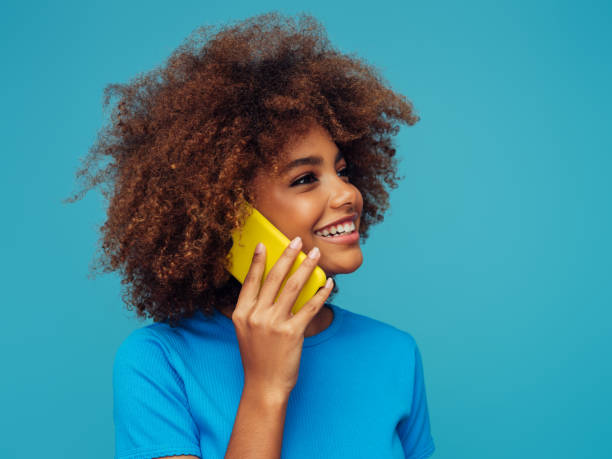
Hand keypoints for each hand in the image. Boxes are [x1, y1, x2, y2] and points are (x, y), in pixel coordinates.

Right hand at [231, 237, 332, 400]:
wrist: (263, 386)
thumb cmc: (257, 358)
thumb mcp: (245, 331)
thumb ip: (252, 310)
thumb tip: (267, 287)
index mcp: (241, 313)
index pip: (250, 281)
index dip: (256, 261)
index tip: (262, 244)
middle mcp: (255, 316)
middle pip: (274, 278)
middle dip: (287, 255)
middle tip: (297, 240)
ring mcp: (273, 324)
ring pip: (293, 287)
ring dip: (306, 267)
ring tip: (315, 255)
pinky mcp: (292, 333)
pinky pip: (310, 307)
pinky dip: (321, 293)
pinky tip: (328, 284)